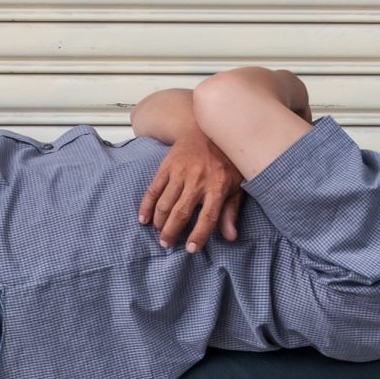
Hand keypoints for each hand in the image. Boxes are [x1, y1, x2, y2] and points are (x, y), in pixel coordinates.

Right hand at [137, 131, 244, 251]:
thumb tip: (230, 237)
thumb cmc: (226, 161)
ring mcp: (180, 172)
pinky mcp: (167, 166)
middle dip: (171, 232)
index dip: (198, 235)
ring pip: (165, 203)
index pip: (208, 217)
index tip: (190, 249)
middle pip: (181, 213)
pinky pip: (153, 189)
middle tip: (166, 244)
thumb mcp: (236, 185)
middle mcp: (198, 181)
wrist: (209, 129)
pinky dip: (146, 205)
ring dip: (159, 222)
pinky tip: (143, 218)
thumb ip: (230, 211)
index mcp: (217, 187)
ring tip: (159, 233)